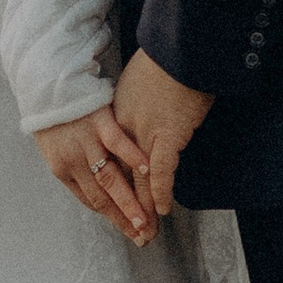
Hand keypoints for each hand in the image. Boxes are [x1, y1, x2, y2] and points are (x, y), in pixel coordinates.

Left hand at [33, 105, 157, 243]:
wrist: (45, 84)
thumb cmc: (52, 118)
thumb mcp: (56, 149)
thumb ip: (77, 171)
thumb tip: (99, 193)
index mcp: (62, 169)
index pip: (91, 201)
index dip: (112, 218)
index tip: (131, 232)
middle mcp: (73, 160)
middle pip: (102, 196)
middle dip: (124, 218)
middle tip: (143, 235)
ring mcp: (87, 141)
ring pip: (110, 177)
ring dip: (129, 200)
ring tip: (145, 218)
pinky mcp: (99, 120)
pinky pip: (117, 143)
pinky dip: (132, 157)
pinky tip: (147, 170)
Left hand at [111, 51, 214, 217]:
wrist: (177, 49)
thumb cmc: (161, 63)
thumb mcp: (133, 89)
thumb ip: (130, 111)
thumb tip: (135, 125)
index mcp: (110, 120)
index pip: (105, 165)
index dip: (111, 191)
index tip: (116, 210)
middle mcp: (120, 132)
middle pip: (117, 179)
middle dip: (124, 210)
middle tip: (131, 234)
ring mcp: (140, 134)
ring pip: (136, 181)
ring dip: (142, 210)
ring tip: (145, 232)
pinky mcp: (165, 134)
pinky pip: (160, 171)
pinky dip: (160, 192)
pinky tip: (163, 210)